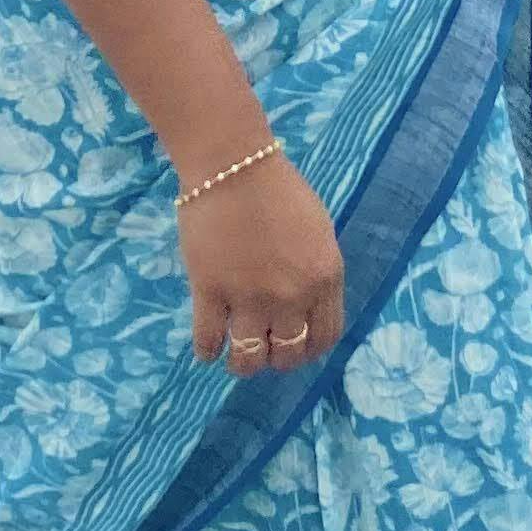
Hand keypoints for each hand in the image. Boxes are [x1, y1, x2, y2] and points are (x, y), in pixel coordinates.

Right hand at [181, 152, 345, 373]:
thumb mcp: (318, 231)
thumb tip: (307, 306)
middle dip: (277, 359)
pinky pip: (209, 340)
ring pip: (250, 358)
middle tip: (264, 351)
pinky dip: (207, 351)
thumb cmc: (277, 189)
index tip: (294, 347)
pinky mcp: (211, 292)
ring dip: (243, 365)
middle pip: (289, 353)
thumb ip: (317, 272)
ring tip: (235, 358)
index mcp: (324, 278)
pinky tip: (207, 350)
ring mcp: (251, 297)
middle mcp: (292, 295)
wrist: (232, 165)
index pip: (325, 336)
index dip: (309, 349)